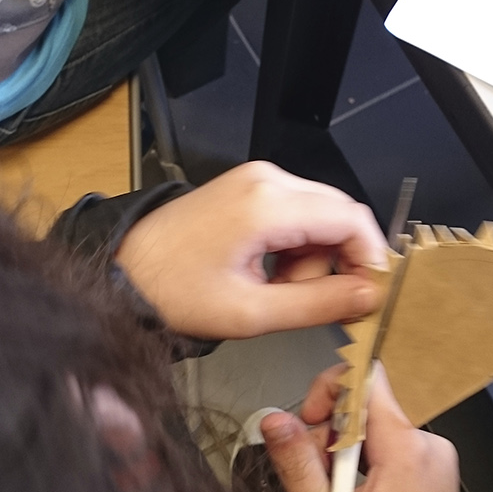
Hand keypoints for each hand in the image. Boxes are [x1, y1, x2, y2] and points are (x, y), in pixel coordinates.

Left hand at [114, 161, 387, 339]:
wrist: (122, 274)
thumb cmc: (174, 292)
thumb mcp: (252, 312)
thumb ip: (319, 304)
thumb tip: (369, 297)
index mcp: (269, 203)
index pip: (352, 219)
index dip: (370, 259)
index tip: (368, 296)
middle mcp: (266, 179)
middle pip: (339, 216)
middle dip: (336, 263)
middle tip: (310, 303)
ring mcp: (255, 180)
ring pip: (319, 217)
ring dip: (311, 260)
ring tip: (273, 291)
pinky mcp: (246, 188)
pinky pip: (295, 214)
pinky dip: (292, 247)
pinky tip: (265, 273)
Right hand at [261, 365, 472, 491]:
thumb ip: (297, 463)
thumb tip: (274, 418)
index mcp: (409, 450)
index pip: (367, 379)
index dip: (329, 390)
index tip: (307, 423)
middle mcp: (433, 451)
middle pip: (369, 411)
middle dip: (331, 436)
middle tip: (312, 484)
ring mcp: (440, 471)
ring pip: (378, 438)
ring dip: (346, 460)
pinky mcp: (439, 490)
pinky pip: (395, 460)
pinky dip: (367, 475)